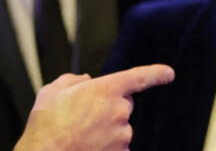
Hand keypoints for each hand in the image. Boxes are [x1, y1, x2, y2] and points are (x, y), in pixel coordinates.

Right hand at [14, 64, 173, 150]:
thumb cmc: (47, 124)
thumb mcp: (53, 90)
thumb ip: (73, 80)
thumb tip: (84, 81)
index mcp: (106, 90)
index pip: (138, 77)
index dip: (156, 73)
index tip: (169, 73)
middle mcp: (119, 112)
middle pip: (124, 103)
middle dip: (110, 105)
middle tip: (84, 113)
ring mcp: (121, 138)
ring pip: (120, 127)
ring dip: (106, 128)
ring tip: (79, 133)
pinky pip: (116, 146)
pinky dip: (104, 145)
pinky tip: (84, 145)